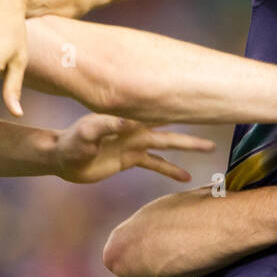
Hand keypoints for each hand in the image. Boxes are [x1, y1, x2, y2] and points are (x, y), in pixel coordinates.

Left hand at [54, 114, 214, 183]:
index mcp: (128, 119)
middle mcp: (135, 128)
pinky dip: (171, 170)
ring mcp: (135, 143)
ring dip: (187, 146)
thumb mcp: (85, 133)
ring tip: (209, 148)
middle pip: (169, 128)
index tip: (195, 100)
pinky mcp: (132, 158)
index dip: (175, 106)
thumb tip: (128, 121)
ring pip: (167, 145)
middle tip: (214, 129)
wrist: (63, 158)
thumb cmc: (71, 142)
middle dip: (190, 128)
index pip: (155, 111)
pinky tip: (186, 176)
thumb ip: (104, 126)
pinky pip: (156, 164)